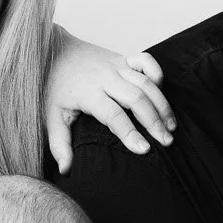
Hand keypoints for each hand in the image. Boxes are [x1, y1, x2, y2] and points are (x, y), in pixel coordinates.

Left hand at [46, 32, 174, 172]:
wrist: (53, 53)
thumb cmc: (54, 89)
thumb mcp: (51, 117)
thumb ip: (59, 144)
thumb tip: (66, 170)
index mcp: (87, 93)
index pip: (113, 115)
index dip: (130, 133)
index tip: (144, 150)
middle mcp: (104, 77)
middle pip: (136, 98)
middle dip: (154, 121)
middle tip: (166, 141)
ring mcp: (116, 65)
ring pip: (146, 82)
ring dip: (162, 104)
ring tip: (171, 126)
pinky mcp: (123, 58)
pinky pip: (146, 60)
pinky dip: (157, 73)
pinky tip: (162, 93)